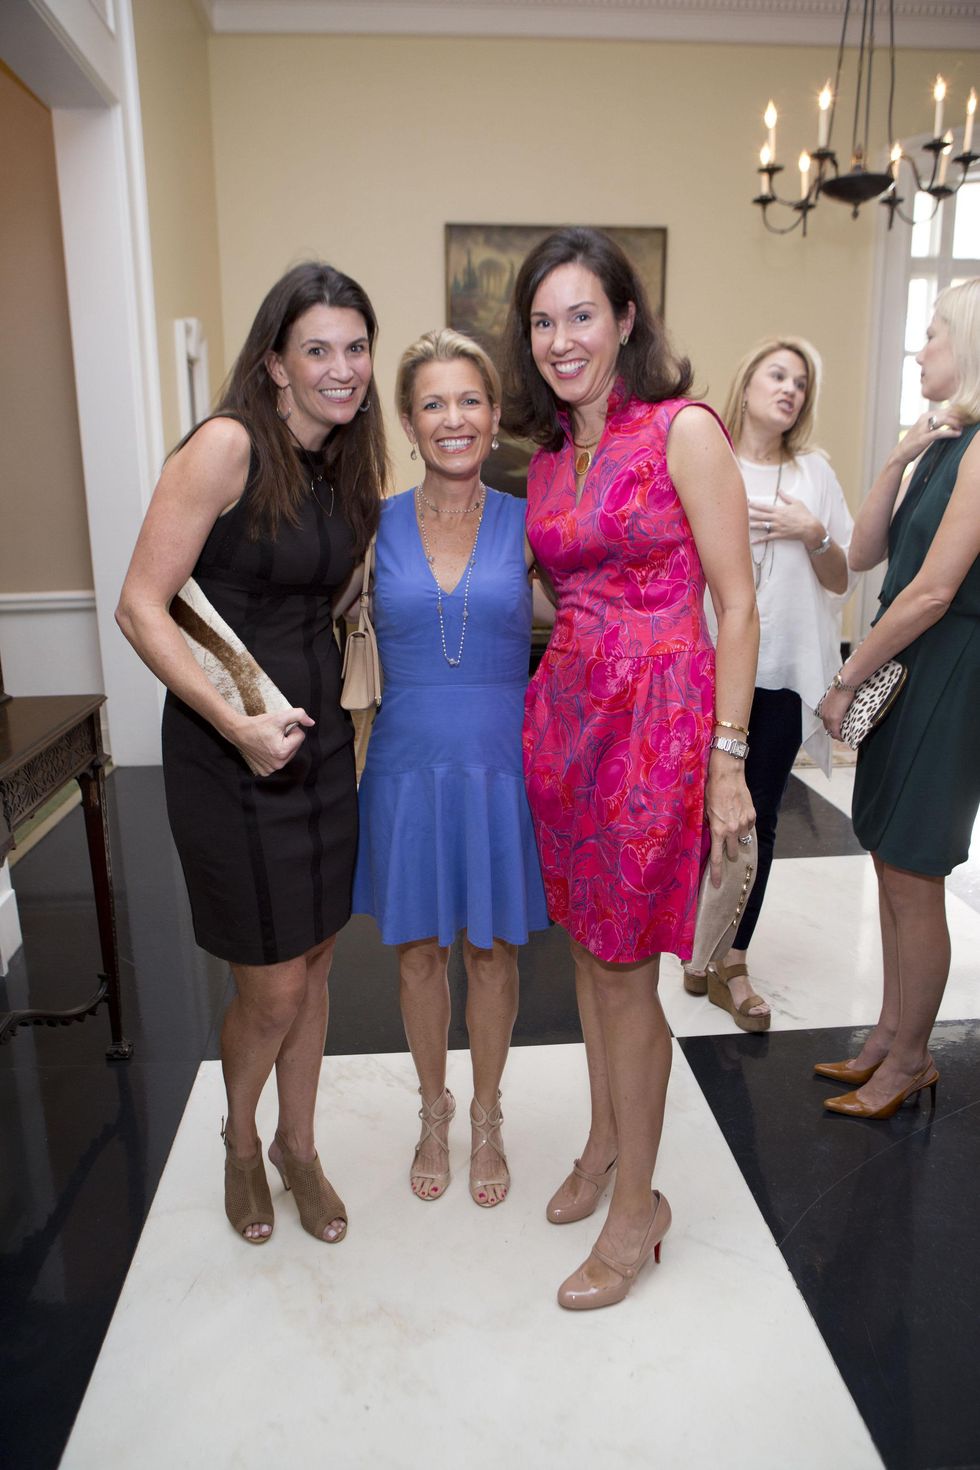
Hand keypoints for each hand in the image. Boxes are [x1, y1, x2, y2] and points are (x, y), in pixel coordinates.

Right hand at [231, 708, 313, 775]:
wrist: (238, 732)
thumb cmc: (257, 725)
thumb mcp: (279, 716)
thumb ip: (298, 715)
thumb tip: (311, 722)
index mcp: (283, 752)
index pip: (300, 737)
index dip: (291, 729)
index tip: (279, 728)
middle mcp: (278, 764)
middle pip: (295, 747)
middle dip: (288, 739)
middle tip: (274, 734)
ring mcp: (271, 769)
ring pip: (287, 754)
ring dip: (282, 746)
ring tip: (270, 740)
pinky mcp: (265, 771)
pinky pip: (278, 761)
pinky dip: (274, 754)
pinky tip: (266, 748)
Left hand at [704, 757, 755, 887]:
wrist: (727, 775)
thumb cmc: (712, 791)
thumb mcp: (704, 811)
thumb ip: (709, 827)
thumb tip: (711, 837)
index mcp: (718, 831)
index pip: (717, 859)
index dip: (717, 873)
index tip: (717, 884)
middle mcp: (732, 830)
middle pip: (732, 852)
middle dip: (729, 851)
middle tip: (724, 842)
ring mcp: (744, 823)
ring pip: (741, 839)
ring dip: (736, 835)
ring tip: (730, 821)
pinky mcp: (752, 816)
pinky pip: (748, 827)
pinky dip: (743, 824)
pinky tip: (737, 814)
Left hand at [747, 488, 821, 547]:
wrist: (810, 528)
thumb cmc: (804, 514)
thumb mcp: (797, 502)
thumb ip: (786, 497)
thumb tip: (779, 490)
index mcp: (779, 510)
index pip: (763, 506)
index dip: (754, 504)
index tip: (746, 501)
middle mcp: (776, 518)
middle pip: (759, 515)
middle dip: (749, 513)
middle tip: (739, 512)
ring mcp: (777, 527)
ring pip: (761, 525)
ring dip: (750, 525)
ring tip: (741, 525)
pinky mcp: (779, 535)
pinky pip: (767, 538)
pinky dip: (759, 540)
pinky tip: (751, 541)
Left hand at [817, 683, 853, 741]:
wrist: (844, 684)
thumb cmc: (843, 688)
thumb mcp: (837, 698)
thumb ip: (837, 704)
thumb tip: (842, 706)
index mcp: (824, 708)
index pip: (826, 722)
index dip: (832, 727)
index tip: (838, 729)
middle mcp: (824, 714)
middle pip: (828, 728)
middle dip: (834, 733)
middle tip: (841, 735)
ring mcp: (828, 717)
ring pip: (831, 732)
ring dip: (837, 735)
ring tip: (843, 736)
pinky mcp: (835, 719)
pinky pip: (836, 732)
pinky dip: (839, 736)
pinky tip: (843, 738)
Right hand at [895, 409, 961, 468]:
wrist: (901, 453)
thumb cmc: (914, 442)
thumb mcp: (924, 429)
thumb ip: (935, 423)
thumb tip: (950, 421)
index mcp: (925, 415)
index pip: (945, 409)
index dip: (956, 414)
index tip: (962, 420)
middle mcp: (924, 419)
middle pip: (946, 413)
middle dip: (957, 417)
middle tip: (963, 424)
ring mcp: (923, 428)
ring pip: (945, 420)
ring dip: (956, 423)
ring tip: (961, 428)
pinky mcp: (924, 438)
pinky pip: (941, 432)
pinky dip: (951, 432)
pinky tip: (957, 434)